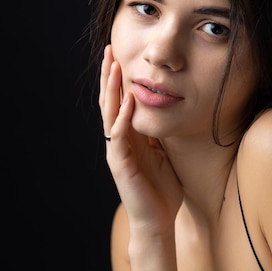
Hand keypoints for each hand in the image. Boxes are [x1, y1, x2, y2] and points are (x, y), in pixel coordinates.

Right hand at [99, 45, 182, 239]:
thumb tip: (161, 113)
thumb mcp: (162, 154)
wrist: (157, 221)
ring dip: (112, 89)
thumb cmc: (161, 190)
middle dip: (109, 76)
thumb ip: (156, 135)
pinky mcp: (120, 164)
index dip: (118, 79)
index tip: (121, 55)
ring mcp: (118, 152)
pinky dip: (123, 117)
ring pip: (110, 114)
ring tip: (112, 65)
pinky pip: (120, 136)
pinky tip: (128, 99)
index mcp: (130, 137)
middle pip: (110, 102)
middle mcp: (119, 141)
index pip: (120, 101)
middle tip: (109, 49)